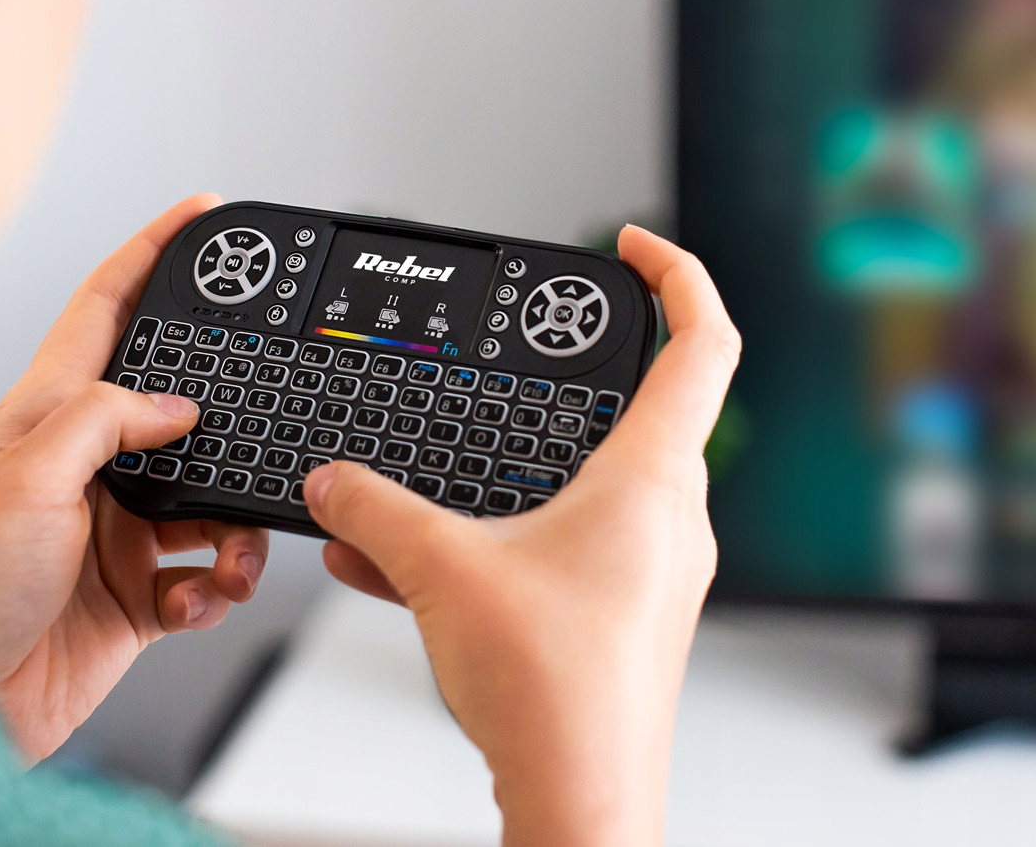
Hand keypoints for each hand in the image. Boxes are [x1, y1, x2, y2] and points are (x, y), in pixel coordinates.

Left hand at [0, 193, 269, 761]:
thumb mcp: (26, 481)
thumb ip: (104, 424)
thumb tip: (176, 406)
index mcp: (43, 419)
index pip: (103, 311)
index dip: (150, 254)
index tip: (199, 213)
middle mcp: (83, 467)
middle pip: (176, 411)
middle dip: (228, 421)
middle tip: (265, 416)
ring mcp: (112, 530)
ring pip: (207, 497)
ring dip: (233, 525)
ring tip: (230, 555)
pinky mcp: (134, 593)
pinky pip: (204, 573)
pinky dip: (215, 588)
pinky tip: (195, 601)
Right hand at [304, 226, 737, 846]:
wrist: (580, 805)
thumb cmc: (556, 696)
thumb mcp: (443, 572)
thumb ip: (376, 512)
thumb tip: (332, 482)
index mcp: (654, 481)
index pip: (702, 343)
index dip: (677, 274)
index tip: (633, 244)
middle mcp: (668, 520)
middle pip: (641, 412)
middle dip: (568, 384)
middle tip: (526, 358)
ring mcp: (647, 572)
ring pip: (579, 489)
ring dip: (503, 478)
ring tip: (419, 484)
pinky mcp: (616, 617)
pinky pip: (551, 550)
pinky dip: (487, 541)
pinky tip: (392, 562)